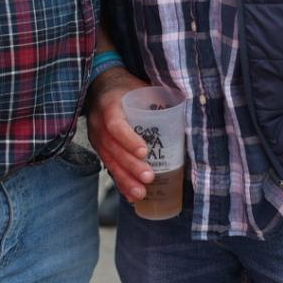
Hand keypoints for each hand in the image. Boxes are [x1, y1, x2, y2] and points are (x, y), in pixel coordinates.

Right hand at [85, 67, 153, 201]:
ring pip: (109, 161)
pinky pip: (109, 167)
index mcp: (109, 105)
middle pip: (112, 148)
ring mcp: (96, 138)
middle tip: (148, 177)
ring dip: (125, 179)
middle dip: (130, 166)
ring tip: (140, 193)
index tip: (144, 152)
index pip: (115, 124)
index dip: (128, 139)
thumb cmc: (126, 87)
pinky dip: (121, 182)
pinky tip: (132, 196)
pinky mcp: (99, 148)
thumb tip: (185, 108)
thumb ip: (157, 97)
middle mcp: (98, 123)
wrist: (100, 86)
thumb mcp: (138, 86)